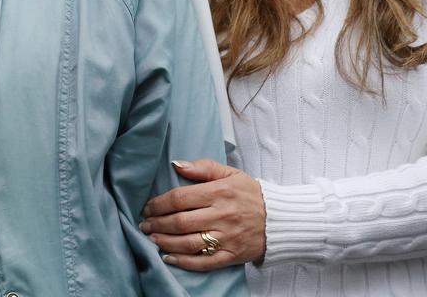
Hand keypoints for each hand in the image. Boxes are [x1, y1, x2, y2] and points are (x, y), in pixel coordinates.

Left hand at [139, 159, 266, 270]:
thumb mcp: (230, 173)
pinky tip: (169, 257)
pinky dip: (184, 262)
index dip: (159, 204)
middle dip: (157, 224)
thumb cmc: (251, 194)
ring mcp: (228, 237)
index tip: (147, 207)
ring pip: (189, 243)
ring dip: (166, 242)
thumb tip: (176, 164)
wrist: (282, 219)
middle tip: (145, 225)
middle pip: (181, 222)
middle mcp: (222, 215)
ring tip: (152, 239)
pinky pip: (205, 262)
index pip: (180, 198)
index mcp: (219, 192)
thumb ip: (203, 167)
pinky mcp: (233, 255)